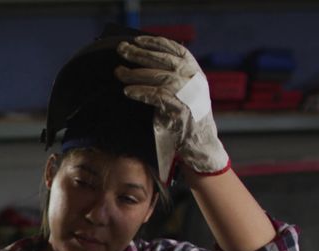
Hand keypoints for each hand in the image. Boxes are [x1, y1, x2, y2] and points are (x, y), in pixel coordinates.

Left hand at [115, 35, 229, 175]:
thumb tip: (141, 60)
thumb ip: (170, 75)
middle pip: (165, 61)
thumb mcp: (183, 91)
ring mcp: (189, 94)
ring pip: (160, 77)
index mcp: (195, 71)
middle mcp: (194, 80)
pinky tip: (128, 91)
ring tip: (119, 72)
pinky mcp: (181, 109)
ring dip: (136, 74)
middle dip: (140, 54)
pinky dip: (141, 92)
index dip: (156, 43)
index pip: (176, 50)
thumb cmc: (185, 116)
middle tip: (121, 50)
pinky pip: (157, 96)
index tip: (137, 40)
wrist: (199, 142)